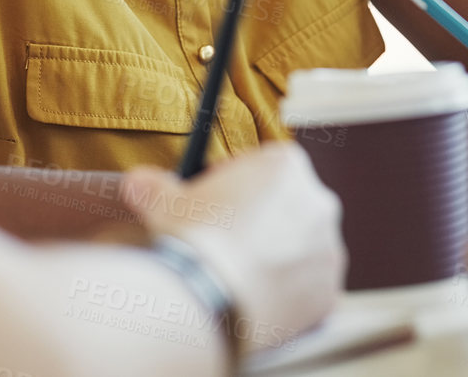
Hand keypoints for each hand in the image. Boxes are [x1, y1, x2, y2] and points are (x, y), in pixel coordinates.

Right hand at [122, 142, 343, 353]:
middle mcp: (318, 201)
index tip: (218, 205)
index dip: (239, 186)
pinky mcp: (329, 292)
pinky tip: (255, 302)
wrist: (210, 298)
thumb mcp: (163, 201)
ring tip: (238, 279)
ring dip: (278, 260)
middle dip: (265, 223)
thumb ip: (156, 187)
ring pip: (302, 250)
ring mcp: (328, 249)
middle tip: (229, 244)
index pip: (267, 167)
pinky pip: (308, 291)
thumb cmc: (191, 239)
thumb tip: (138, 182)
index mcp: (286, 165)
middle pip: (290, 207)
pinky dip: (288, 296)